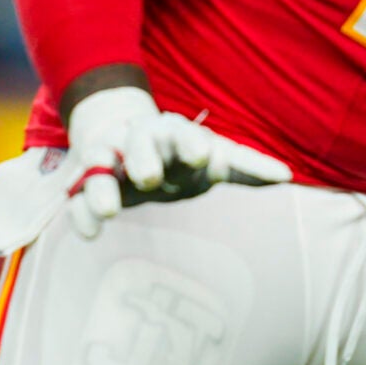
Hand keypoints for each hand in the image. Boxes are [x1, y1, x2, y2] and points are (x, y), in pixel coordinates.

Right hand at [64, 83, 294, 238]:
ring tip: (110, 210)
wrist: (125, 139)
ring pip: (99, 163)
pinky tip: (91, 234)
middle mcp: (137, 139)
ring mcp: (108, 159)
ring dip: (103, 185)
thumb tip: (287, 176)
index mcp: (172, 132)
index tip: (201, 155)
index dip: (191, 141)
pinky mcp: (85, 182)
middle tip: (150, 176)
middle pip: (138, 141)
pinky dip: (82, 213)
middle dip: (143, 156)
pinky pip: (77, 196)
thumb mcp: (212, 157)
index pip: (182, 130)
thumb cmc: (180, 155)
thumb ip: (245, 165)